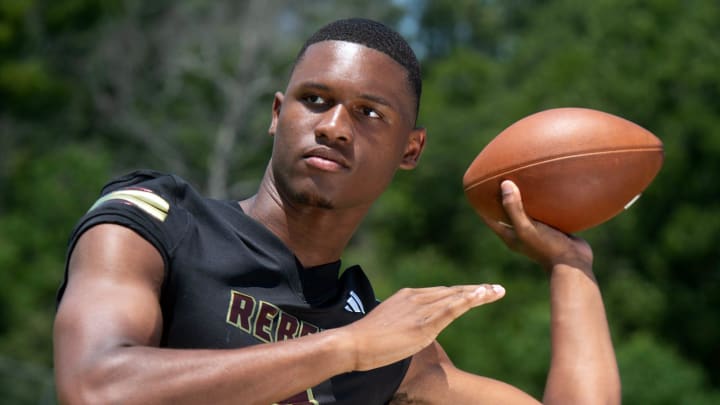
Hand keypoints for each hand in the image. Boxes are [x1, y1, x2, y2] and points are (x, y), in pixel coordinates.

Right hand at [340, 284, 504, 370]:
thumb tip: (410, 331)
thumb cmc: (366, 341)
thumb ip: (404, 324)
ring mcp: (421, 308)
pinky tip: (483, 295)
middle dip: (475, 290)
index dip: (461, 293)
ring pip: (456, 297)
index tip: (477, 292)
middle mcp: (416, 297)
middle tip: (495, 289)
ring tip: (497, 291)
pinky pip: (452, 308)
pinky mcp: (424, 322)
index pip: (441, 294)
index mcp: (408, 297)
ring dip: (479, 293)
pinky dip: (469, 300)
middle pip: (452, 292)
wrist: (353, 343)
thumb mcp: (389, 328)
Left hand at [482, 180, 592, 271]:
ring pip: (528, 210)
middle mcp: (521, 232)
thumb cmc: (546, 247)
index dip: (482, 204)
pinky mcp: (553, 228)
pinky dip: (545, 200)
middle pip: (507, 211)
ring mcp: (537, 230)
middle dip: (504, 197)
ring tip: (524, 177)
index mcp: (510, 235)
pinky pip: (546, 211)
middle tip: (501, 176)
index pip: (489, 217)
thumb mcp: (526, 228)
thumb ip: (514, 208)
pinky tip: (549, 186)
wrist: (574, 262)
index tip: (477, 188)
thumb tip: (505, 184)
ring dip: (525, 197)